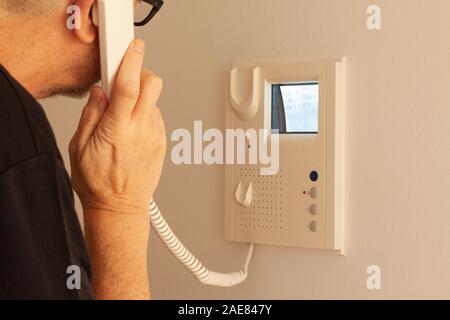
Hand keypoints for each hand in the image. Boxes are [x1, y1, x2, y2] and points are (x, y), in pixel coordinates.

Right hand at [69, 39, 165, 214]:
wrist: (120, 208)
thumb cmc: (98, 183)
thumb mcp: (79, 148)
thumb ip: (91, 115)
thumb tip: (100, 92)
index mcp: (117, 130)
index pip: (130, 87)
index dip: (132, 62)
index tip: (133, 48)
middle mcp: (141, 131)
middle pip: (153, 85)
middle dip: (141, 74)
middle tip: (125, 82)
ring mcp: (155, 136)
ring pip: (155, 100)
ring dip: (140, 98)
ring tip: (123, 118)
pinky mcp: (162, 143)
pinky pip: (156, 116)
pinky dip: (145, 114)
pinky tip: (132, 130)